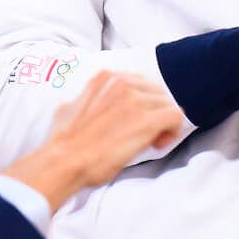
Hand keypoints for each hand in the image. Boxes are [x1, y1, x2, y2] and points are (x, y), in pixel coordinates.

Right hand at [2, 69, 188, 210]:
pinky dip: (172, 130)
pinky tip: (158, 143)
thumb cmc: (63, 141)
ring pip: (166, 104)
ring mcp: (135, 100)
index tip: (133, 119)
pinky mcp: (147, 121)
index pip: (138, 82)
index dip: (140, 102)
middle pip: (155, 92)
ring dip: (161, 122)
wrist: (64, 160)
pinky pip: (175, 117)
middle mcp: (121, 83)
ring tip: (149, 140)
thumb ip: (87, 98)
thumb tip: (89, 103)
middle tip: (143, 133)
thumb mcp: (70, 106)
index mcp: (104, 78)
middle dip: (153, 111)